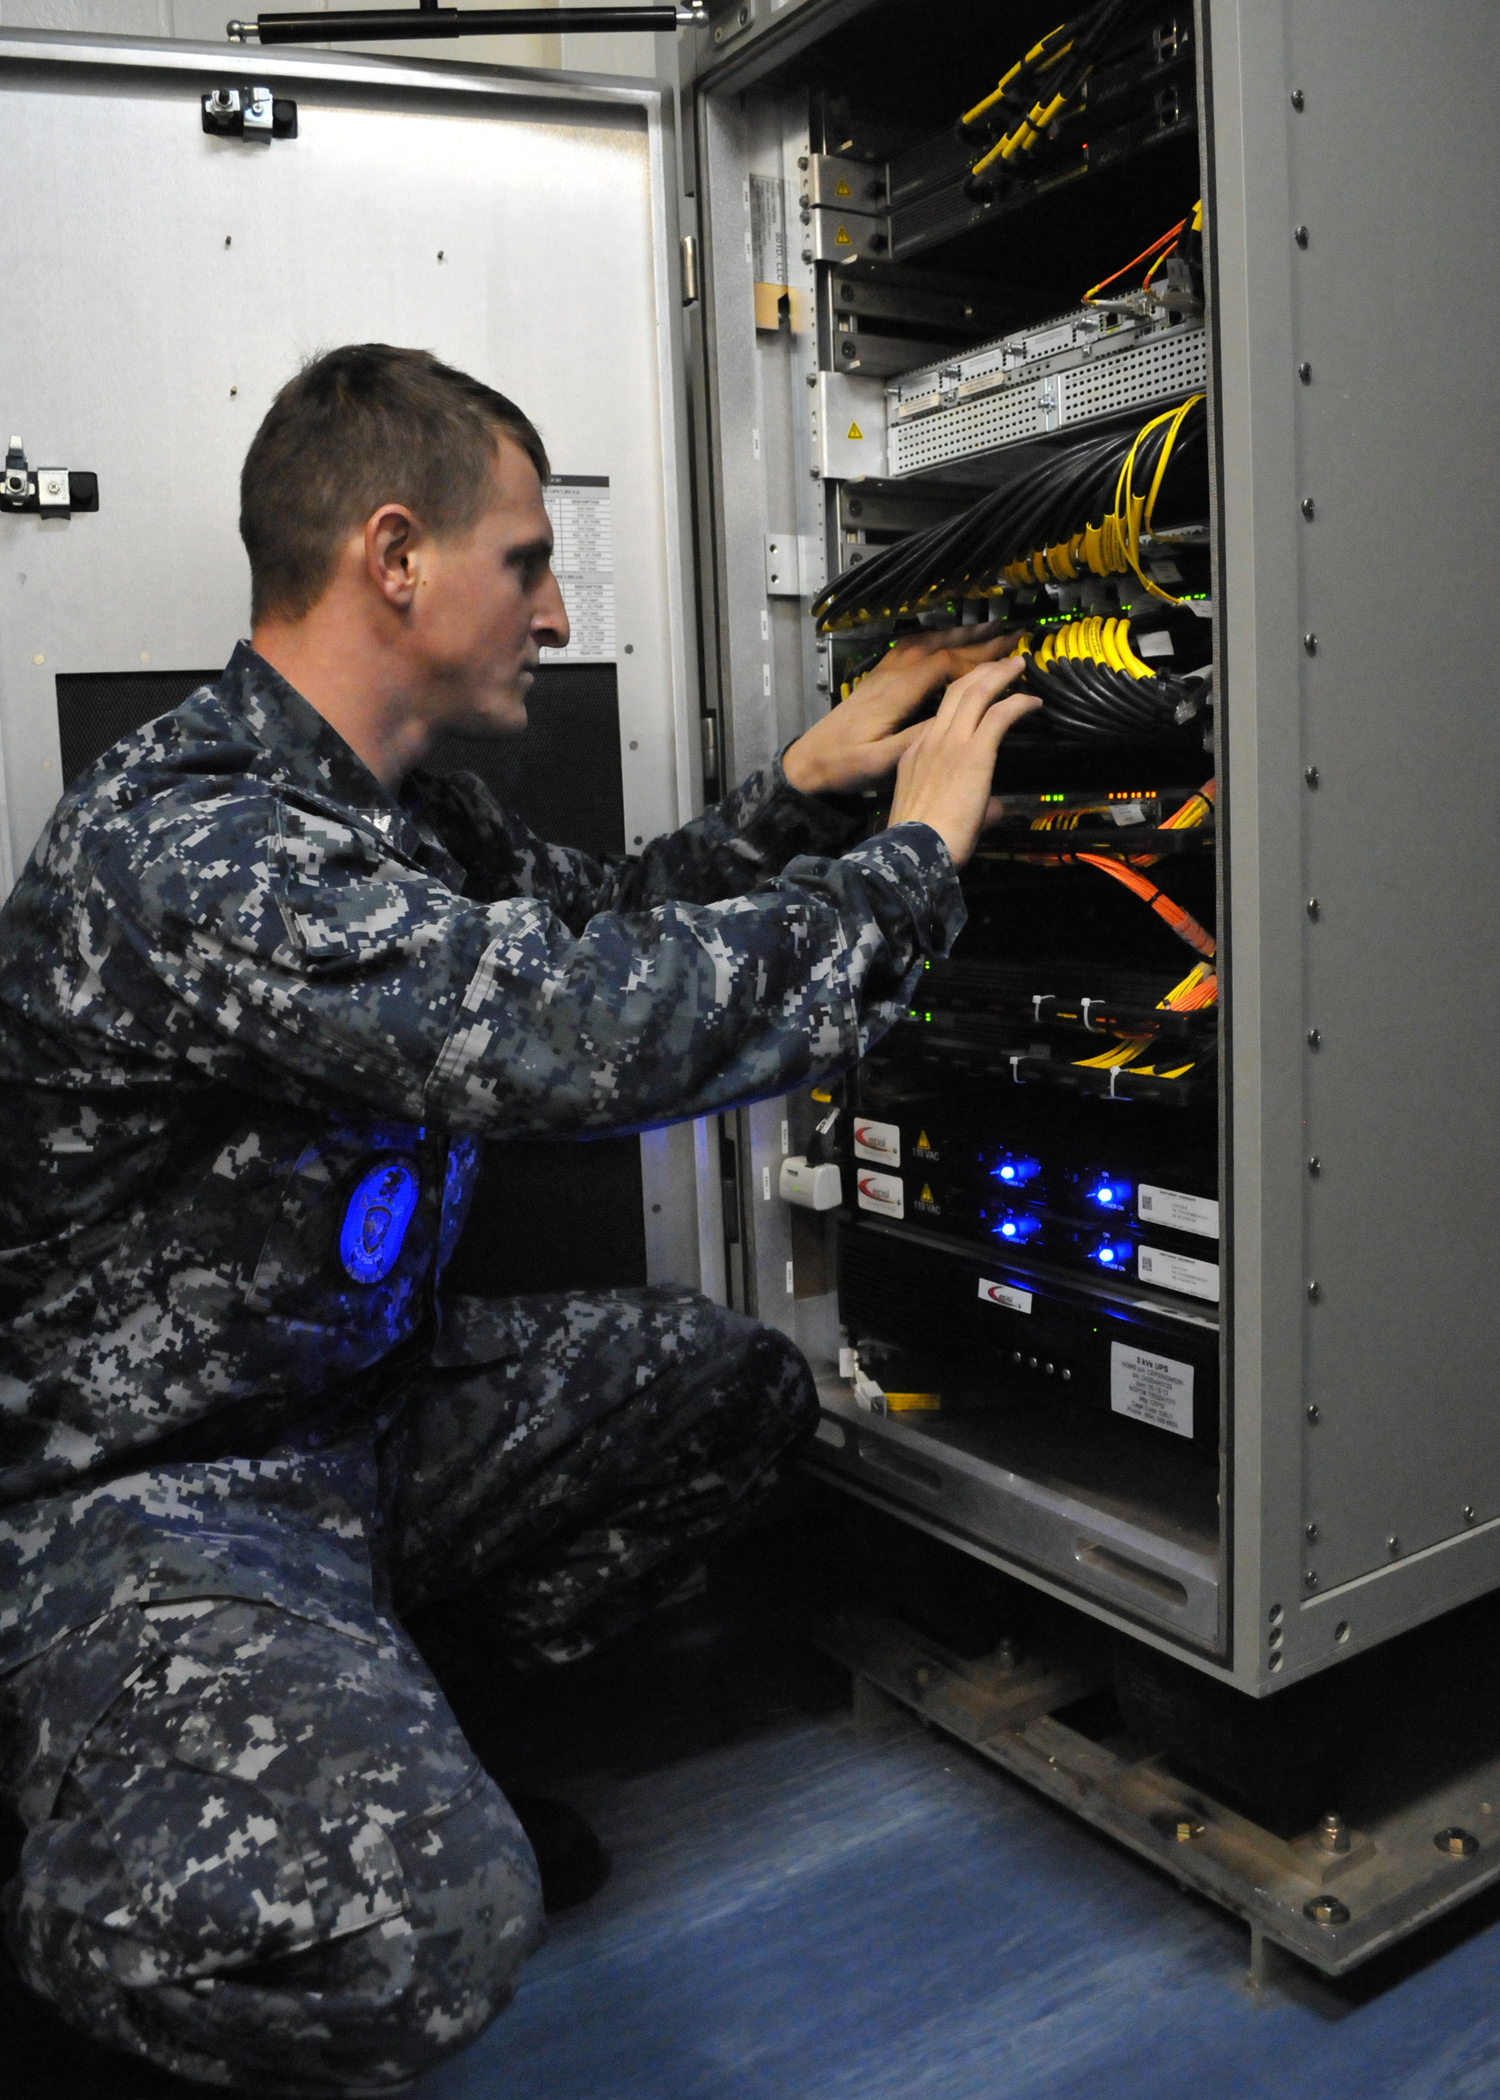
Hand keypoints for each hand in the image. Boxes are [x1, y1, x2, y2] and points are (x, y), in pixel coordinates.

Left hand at [781, 621, 1021, 796]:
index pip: (945, 663)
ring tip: (985, 629)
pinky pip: (910, 647)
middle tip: (1010, 632)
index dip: (980, 658)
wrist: (808, 762)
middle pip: (939, 646)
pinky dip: (934, 638)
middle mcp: (891, 675)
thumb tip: (954, 718)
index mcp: (897, 693)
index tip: (1009, 657)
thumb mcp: (883, 760)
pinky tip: (942, 638)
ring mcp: (882, 673)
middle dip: (977, 638)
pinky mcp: (876, 679)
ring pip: (924, 642)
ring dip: (957, 633)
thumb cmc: (844, 766)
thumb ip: (918, 738)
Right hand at [887, 656, 1039, 867]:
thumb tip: (994, 809)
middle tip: (1001, 664)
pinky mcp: (974, 752)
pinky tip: (1033, 702)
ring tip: (1017, 665)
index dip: (962, 701)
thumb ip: (973, 807)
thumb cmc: (925, 842)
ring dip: (999, 675)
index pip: (940, 718)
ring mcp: (951, 744)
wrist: (915, 852)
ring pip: (976, 693)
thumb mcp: (939, 816)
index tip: (979, 697)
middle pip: (956, 692)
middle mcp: (930, 741)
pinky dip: (1018, 703)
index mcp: (915, 755)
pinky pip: (999, 715)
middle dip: (981, 672)